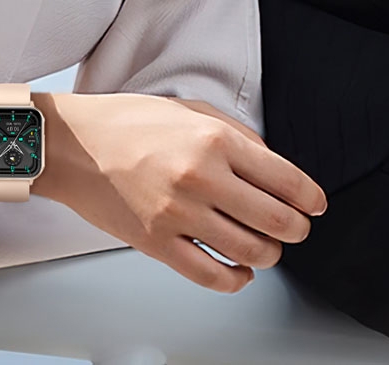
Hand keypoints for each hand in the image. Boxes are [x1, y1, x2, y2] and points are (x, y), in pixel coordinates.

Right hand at [36, 93, 327, 292]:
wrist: (72, 145)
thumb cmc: (129, 123)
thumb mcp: (193, 109)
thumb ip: (239, 135)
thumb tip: (273, 165)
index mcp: (216, 141)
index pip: (286, 179)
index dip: (311, 198)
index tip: (316, 205)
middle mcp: (202, 177)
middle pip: (276, 220)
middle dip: (297, 229)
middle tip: (297, 228)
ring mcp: (178, 213)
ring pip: (249, 251)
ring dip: (270, 255)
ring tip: (267, 248)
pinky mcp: (156, 242)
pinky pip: (210, 275)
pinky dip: (236, 279)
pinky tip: (240, 271)